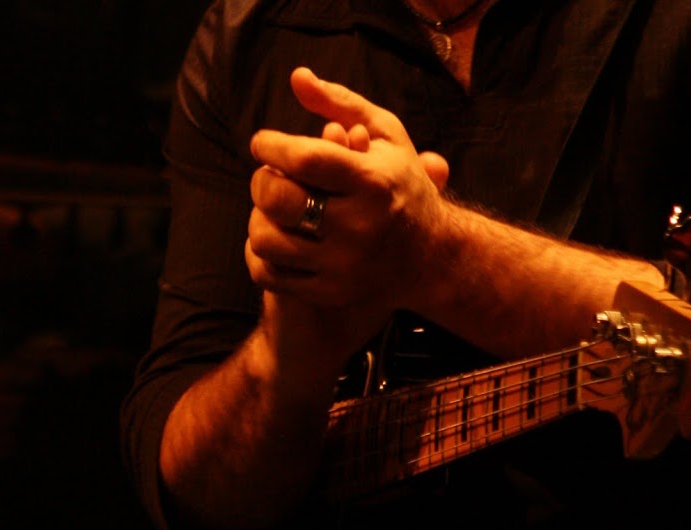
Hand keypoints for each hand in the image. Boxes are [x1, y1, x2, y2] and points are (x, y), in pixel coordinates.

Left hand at [246, 67, 451, 355]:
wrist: (431, 257)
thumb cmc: (401, 186)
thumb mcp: (385, 135)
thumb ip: (341, 103)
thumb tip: (297, 77)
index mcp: (372, 181)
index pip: (304, 158)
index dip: (270, 145)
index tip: (264, 143)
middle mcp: (358, 226)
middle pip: (278, 199)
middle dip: (261, 180)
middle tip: (269, 175)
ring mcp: (342, 265)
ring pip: (265, 239)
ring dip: (259, 217)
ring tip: (274, 209)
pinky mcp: (329, 292)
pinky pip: (268, 273)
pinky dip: (260, 254)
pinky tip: (276, 237)